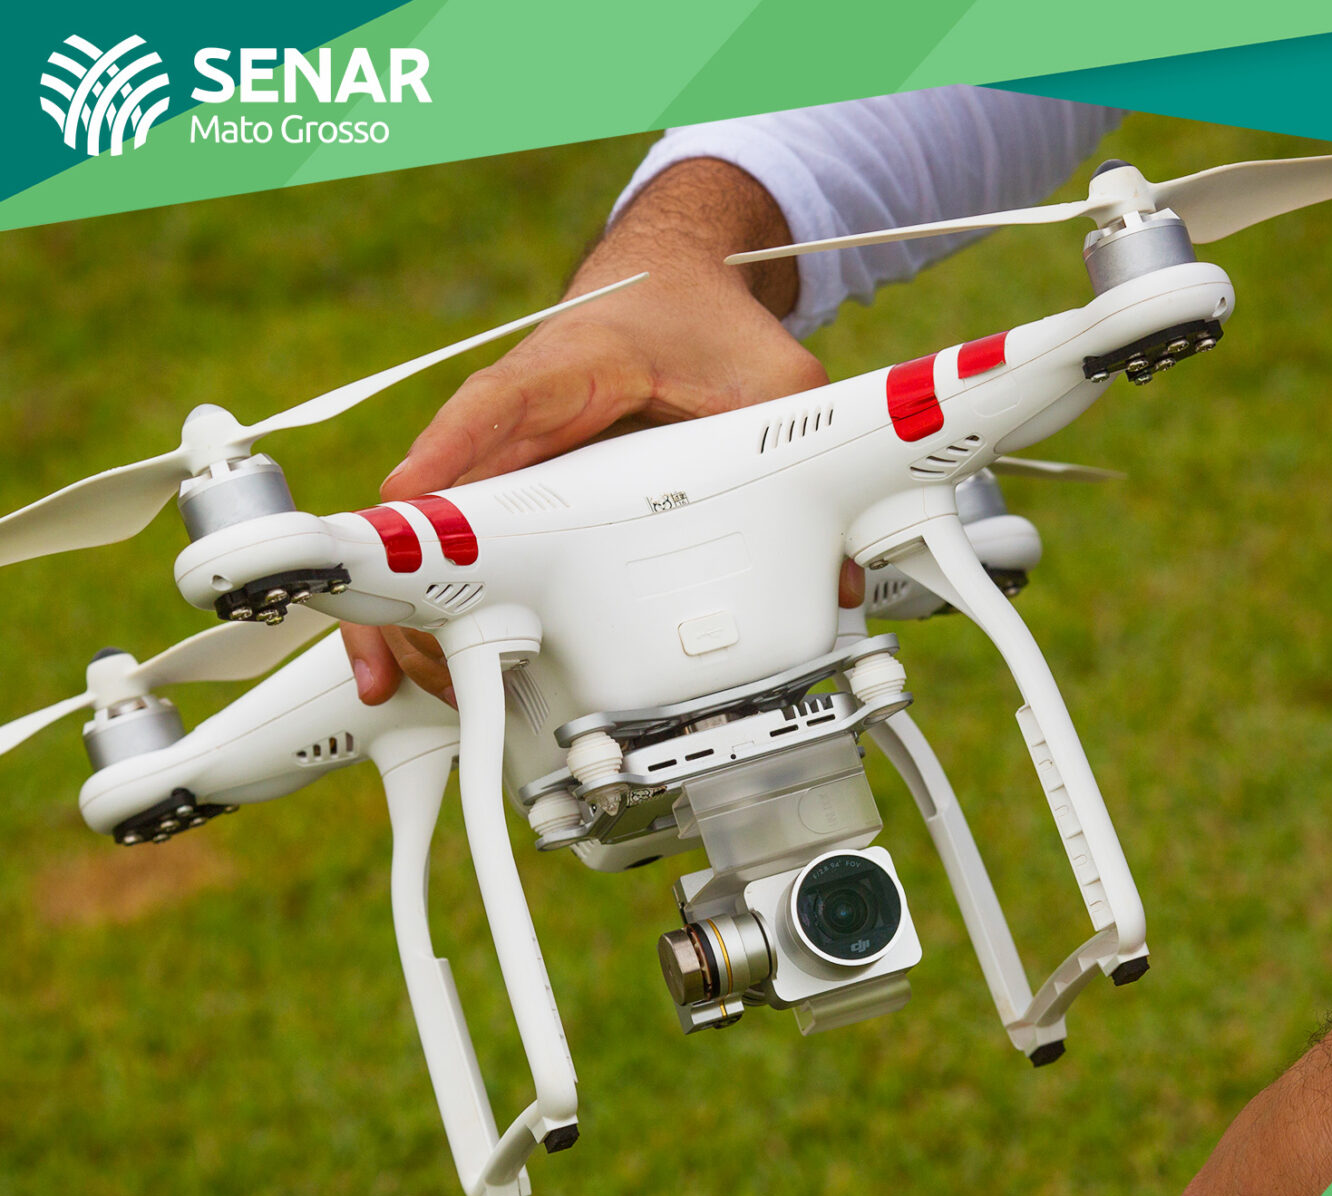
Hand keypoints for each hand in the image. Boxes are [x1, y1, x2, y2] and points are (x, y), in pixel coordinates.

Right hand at [344, 157, 862, 706]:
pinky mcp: (520, 497)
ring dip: (410, 608)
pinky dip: (447, 608)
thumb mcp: (772, 375)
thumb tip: (842, 569)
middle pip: (437, 497)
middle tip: (405, 656)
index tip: (407, 514)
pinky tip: (444, 673)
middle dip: (402, 577)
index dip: (447, 463)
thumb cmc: (704, 324)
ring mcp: (510, 462)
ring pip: (438, 536)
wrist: (676, 288)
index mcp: (565, 370)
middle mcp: (518, 421)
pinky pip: (472, 553)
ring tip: (408, 685)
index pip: (494, 410)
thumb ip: (802, 449)